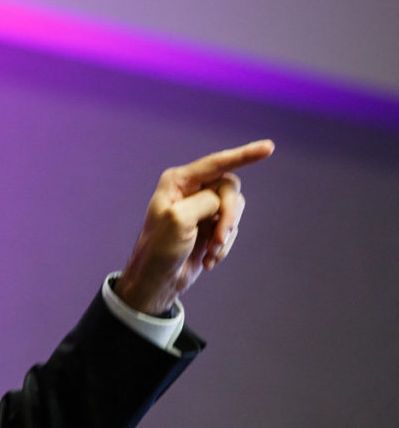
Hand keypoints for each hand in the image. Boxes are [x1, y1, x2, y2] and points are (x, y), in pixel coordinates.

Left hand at [114, 140, 274, 314]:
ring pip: (234, 209)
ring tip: (210, 252)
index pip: (217, 163)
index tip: (269, 147)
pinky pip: (232, 228)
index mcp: (178, 181)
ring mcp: (202, 208)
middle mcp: (190, 189)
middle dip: (228, 215)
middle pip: (229, 188)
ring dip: (226, 234)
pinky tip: (208, 259)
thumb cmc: (159, 249)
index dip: (244, 155)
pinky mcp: (210, 226)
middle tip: (218, 238)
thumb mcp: (179, 220)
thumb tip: (222, 201)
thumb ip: (206, 201)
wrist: (157, 280)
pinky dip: (224, 246)